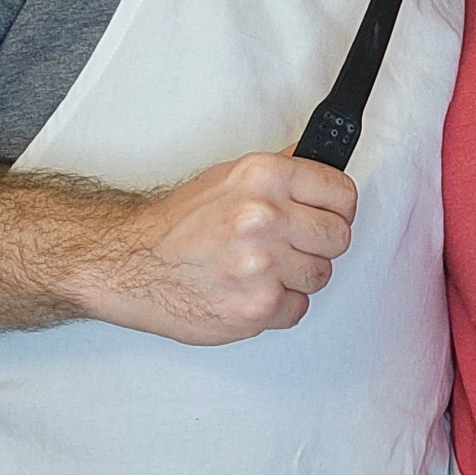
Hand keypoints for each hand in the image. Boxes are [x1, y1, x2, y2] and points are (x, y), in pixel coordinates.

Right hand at [85, 150, 355, 344]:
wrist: (132, 264)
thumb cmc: (178, 224)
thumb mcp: (230, 176)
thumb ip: (281, 173)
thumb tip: (322, 165)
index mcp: (264, 177)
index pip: (342, 193)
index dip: (338, 208)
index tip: (330, 215)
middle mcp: (266, 217)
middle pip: (339, 237)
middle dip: (320, 244)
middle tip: (293, 245)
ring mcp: (262, 266)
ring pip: (321, 275)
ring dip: (298, 277)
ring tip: (263, 268)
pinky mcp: (256, 308)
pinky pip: (297, 309)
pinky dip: (278, 306)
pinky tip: (251, 290)